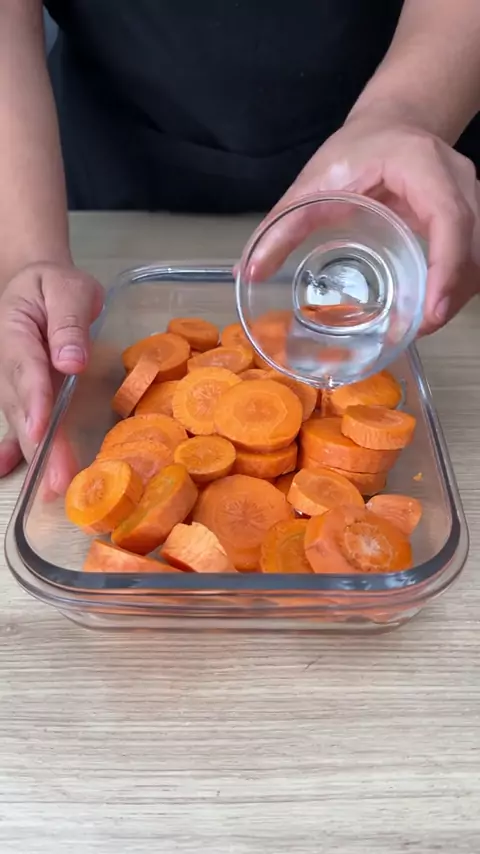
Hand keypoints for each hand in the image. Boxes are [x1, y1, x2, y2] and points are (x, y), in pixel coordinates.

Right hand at [0, 262, 103, 480]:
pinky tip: (8, 472)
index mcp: (16, 331)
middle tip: (56, 480)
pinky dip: (14, 450)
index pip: (25, 368)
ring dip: (35, 456)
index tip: (39, 428)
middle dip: (38, 445)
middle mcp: (6, 362)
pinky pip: (16, 423)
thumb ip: (69, 323)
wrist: (35, 284)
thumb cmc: (55, 286)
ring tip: (50, 488)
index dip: (33, 400)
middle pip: (21, 406)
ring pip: (20, 421)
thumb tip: (71, 361)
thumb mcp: (68, 290)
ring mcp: (9, 381)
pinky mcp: (19, 394)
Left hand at [253, 114, 479, 332]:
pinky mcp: (469, 219)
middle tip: (415, 332)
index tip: (429, 310)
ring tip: (417, 327)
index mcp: (421, 165)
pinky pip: (472, 259)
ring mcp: (471, 199)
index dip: (446, 267)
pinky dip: (453, 288)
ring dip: (454, 296)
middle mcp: (456, 181)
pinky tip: (427, 310)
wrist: (395, 122)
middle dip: (449, 295)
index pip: (449, 219)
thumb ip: (282, 224)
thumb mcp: (315, 180)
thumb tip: (248, 270)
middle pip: (473, 246)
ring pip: (478, 257)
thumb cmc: (358, 147)